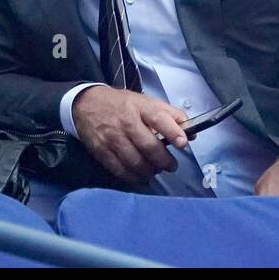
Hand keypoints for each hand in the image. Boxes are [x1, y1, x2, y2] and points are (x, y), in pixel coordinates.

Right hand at [71, 86, 188, 183]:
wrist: (87, 104)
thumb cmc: (122, 104)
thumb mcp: (146, 102)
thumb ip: (170, 115)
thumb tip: (191, 132)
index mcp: (140, 107)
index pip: (159, 118)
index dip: (173, 131)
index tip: (183, 142)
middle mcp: (126, 122)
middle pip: (149, 146)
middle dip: (164, 160)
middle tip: (171, 165)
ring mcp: (112, 138)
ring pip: (136, 162)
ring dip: (150, 171)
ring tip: (155, 170)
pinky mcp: (102, 151)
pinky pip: (121, 170)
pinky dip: (134, 177)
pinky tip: (140, 175)